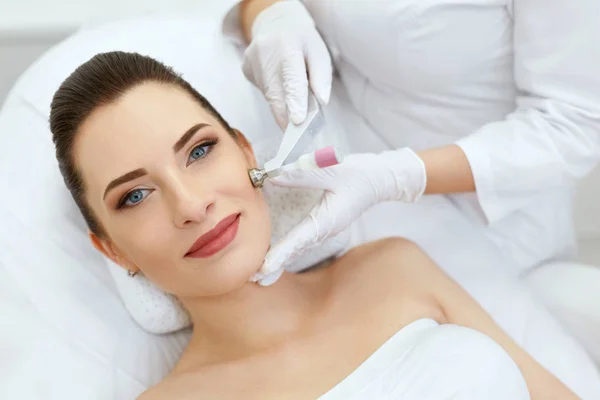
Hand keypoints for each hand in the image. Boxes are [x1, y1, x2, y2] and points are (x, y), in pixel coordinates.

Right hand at [242, 1, 332, 129]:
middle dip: (286, 116)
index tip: (297, 120)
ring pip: (269, 95)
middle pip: (275, 93)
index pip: (291, 76)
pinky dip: (274, 96)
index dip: (294, 100)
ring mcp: (251, 61)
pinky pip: (263, 91)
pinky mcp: (246, 69)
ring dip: (282, 106)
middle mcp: (264, 52)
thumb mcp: (319, 51)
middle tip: (297, 134)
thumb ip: (321, 76)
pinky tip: (279, 85)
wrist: (276, 24)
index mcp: (287, 45)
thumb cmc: (302, 41)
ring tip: (294, 102)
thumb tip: (322, 101)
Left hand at [259, 148, 426, 278]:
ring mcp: (326, 227)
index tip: (264, 268)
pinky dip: (288, 249)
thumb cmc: (361, 174)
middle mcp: (325, 228)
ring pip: (298, 247)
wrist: (383, 178)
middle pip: (295, 250)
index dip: (280, 254)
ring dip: (279, 259)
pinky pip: (303, 240)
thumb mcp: (333, 170)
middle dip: (274, 265)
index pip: (298, 240)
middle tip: (252, 279)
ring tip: (259, 273)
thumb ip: (302, 174)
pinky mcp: (325, 223)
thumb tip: (272, 176)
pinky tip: (277, 254)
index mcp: (327, 220)